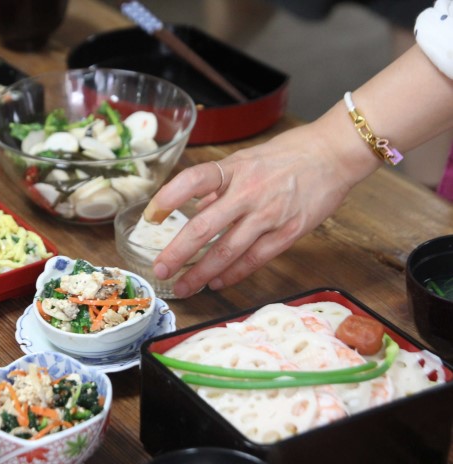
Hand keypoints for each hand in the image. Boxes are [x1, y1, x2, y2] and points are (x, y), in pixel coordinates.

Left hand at [144, 122, 366, 296]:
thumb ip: (218, 185)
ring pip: (226, 252)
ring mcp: (268, 215)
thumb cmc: (288, 154)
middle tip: (159, 270)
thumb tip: (194, 206)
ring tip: (183, 287)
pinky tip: (217, 283)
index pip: (192, 181)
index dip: (167, 198)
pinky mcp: (288, 232)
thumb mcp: (245, 160)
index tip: (150, 216)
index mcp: (233, 169)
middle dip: (177, 253)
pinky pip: (254, 260)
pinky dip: (232, 274)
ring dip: (200, 274)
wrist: (334, 154)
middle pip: (202, 227)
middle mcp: (248, 192)